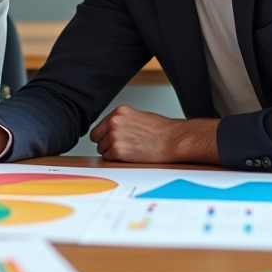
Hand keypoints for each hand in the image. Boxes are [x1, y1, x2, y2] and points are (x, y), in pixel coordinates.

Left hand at [89, 105, 219, 163]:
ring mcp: (114, 137)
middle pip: (97, 139)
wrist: (173, 140)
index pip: (98, 127)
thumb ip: (121, 122)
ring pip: (102, 150)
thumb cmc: (161, 130)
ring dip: (112, 153)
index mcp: (118, 112)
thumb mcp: (137, 117)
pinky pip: (109, 159)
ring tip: (130, 150)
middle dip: (107, 144)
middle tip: (122, 146)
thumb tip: (109, 131)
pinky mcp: (118, 151)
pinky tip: (131, 155)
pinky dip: (118, 160)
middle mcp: (114, 122)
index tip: (109, 140)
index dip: (104, 136)